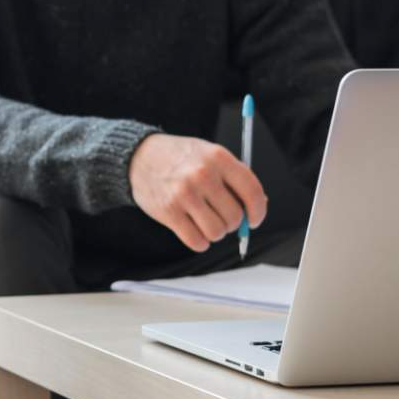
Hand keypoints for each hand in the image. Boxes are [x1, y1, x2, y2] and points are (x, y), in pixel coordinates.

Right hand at [127, 133, 267, 251]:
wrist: (140, 157)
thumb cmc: (180, 158)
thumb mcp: (210, 155)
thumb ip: (234, 178)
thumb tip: (258, 208)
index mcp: (219, 158)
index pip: (252, 192)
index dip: (258, 211)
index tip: (254, 220)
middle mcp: (203, 175)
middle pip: (235, 217)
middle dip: (232, 223)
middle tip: (221, 216)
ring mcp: (185, 194)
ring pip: (217, 232)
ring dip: (215, 233)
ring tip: (206, 222)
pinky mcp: (169, 212)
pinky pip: (196, 241)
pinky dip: (200, 242)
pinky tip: (194, 230)